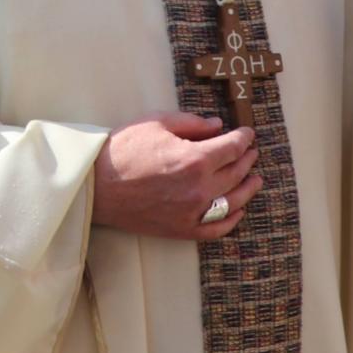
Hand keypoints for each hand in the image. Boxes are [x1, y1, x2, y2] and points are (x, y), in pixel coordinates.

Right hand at [90, 113, 260, 241]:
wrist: (97, 185)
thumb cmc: (124, 149)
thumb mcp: (157, 123)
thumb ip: (192, 123)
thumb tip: (217, 126)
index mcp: (195, 159)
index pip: (233, 147)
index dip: (244, 138)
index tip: (247, 133)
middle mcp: (199, 188)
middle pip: (236, 172)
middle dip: (247, 159)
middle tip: (250, 151)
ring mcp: (192, 212)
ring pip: (234, 201)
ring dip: (248, 188)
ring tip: (255, 178)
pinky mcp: (182, 229)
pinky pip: (217, 228)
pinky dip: (232, 218)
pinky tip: (238, 209)